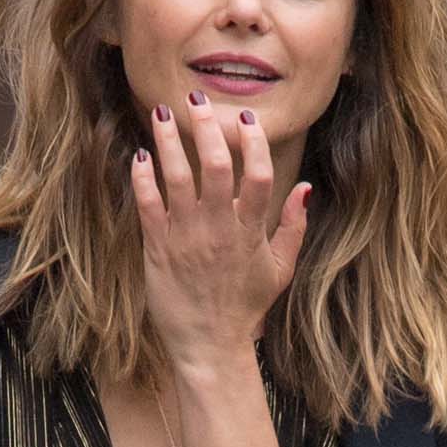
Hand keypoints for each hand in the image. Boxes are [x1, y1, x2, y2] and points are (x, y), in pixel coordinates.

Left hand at [132, 92, 308, 368]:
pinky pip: (148, 206)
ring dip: (168, 141)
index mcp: (250, 231)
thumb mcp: (279, 270)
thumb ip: (293, 227)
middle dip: (206, 128)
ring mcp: (186, 238)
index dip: (253, 143)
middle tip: (197, 100)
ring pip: (176, 178)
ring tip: (163, 113)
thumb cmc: (245, 307)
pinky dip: (142, 179)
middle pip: (214, 166)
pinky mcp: (158, 250)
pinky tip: (141, 156)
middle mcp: (219, 229)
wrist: (209, 346)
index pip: (258, 175)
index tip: (245, 119)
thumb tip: (306, 188)